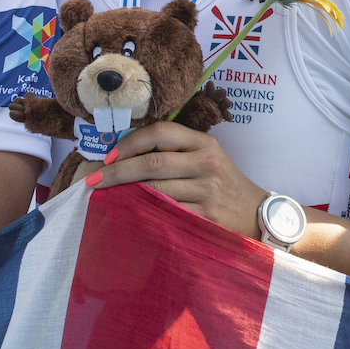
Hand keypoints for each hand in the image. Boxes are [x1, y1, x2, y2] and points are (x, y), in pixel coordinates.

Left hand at [84, 122, 266, 239]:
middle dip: (116, 172)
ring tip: (105, 197)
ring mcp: (207, 191)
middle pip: (152, 163)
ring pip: (155, 190)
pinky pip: (166, 213)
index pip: (161, 132)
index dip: (130, 143)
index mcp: (205, 143)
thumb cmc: (223, 183)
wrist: (256, 213)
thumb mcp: (207, 158)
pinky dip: (143, 212)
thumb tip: (125, 154)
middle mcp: (207, 163)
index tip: (108, 156)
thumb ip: (176, 151)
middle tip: (93, 181)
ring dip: (125, 194)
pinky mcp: (206, 216)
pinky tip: (128, 214)